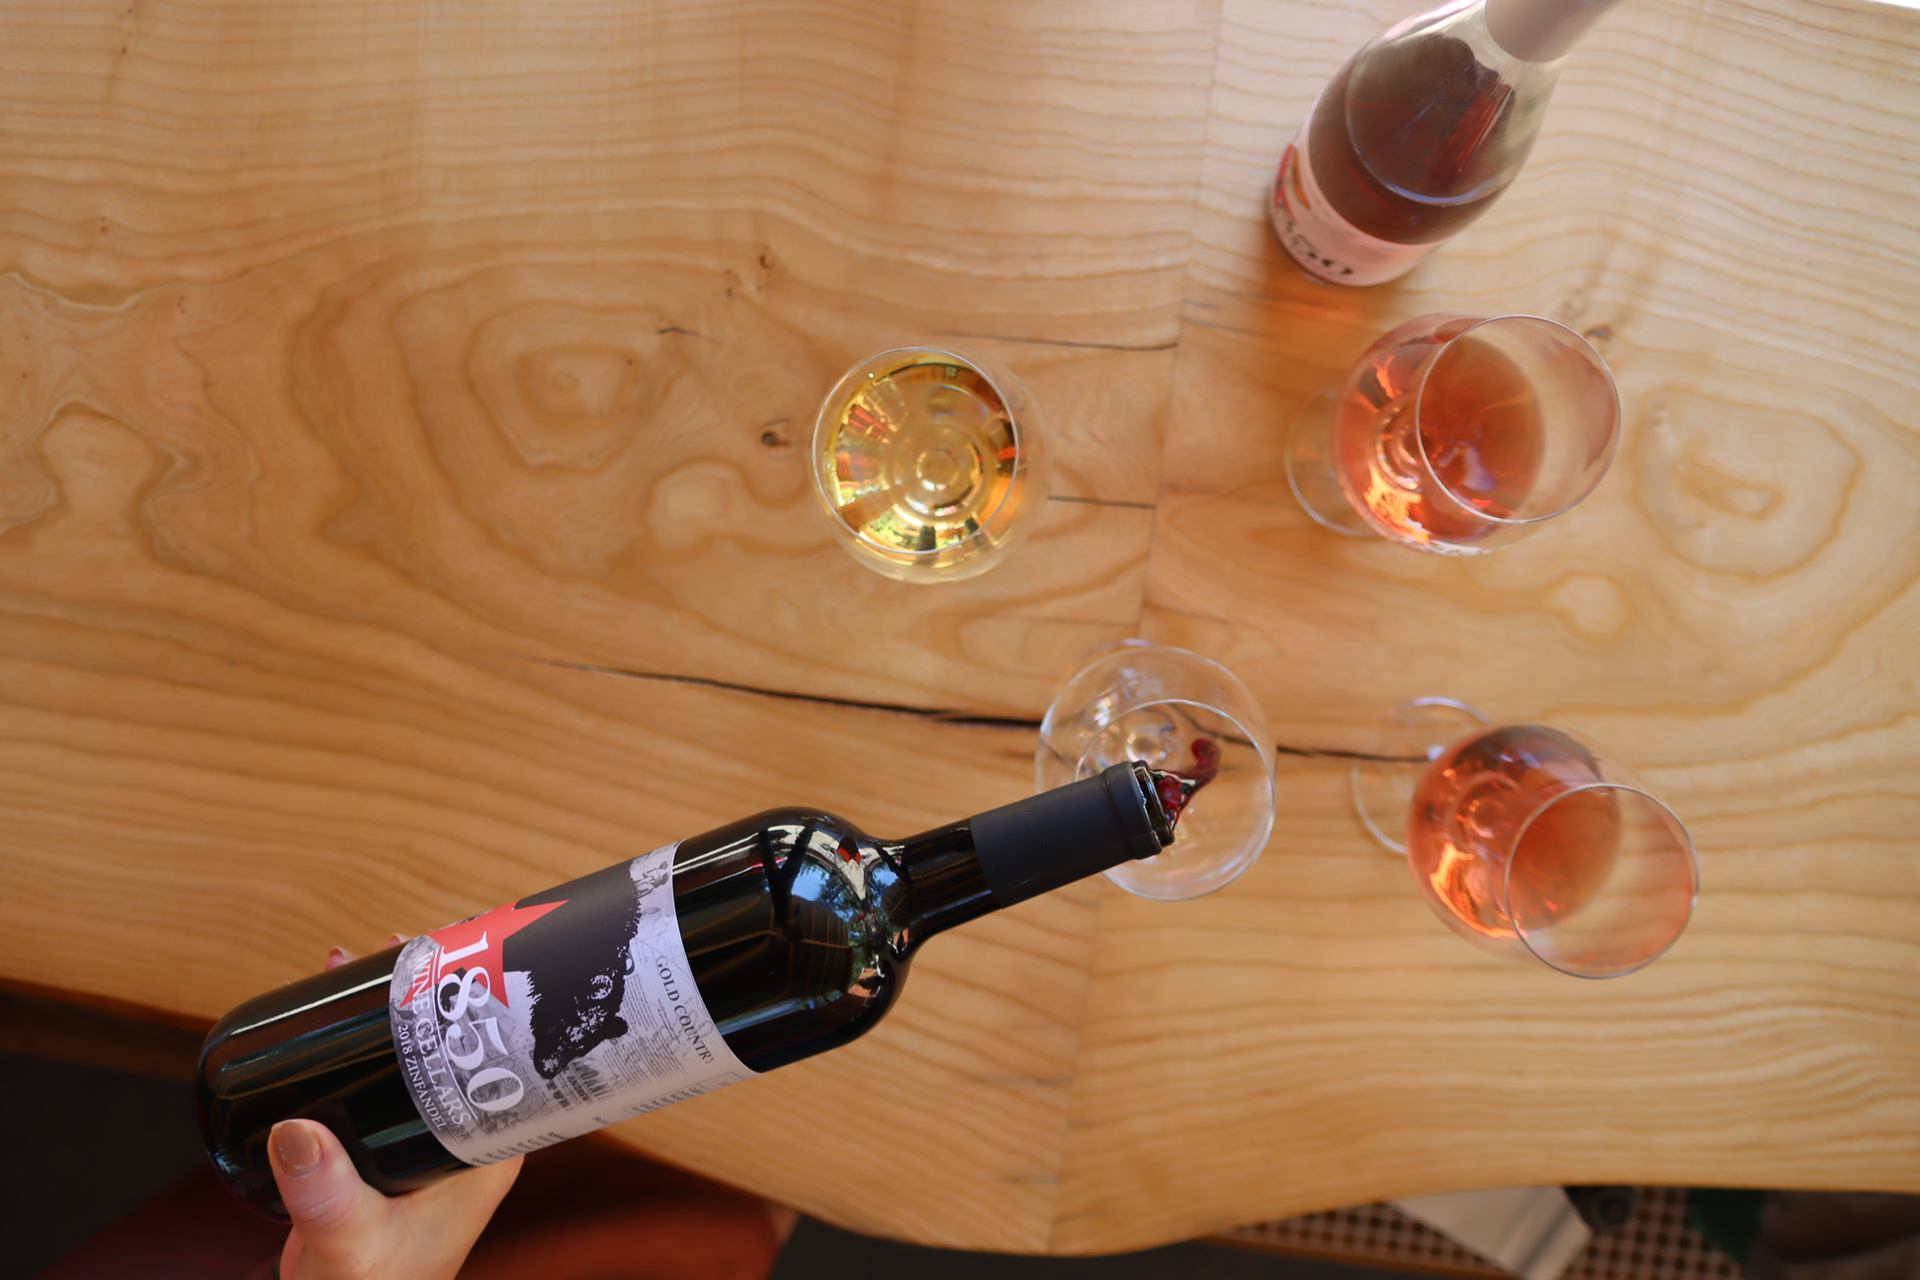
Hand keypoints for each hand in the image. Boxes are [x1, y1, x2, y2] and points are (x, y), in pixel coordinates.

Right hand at [266, 942, 524, 1279]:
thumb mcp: (350, 1243)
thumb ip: (327, 1197)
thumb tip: (295, 1132)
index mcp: (485, 1150)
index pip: (504, 1054)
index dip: (485, 1000)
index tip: (449, 954)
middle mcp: (463, 1136)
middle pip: (458, 1044)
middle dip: (426, 992)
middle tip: (388, 948)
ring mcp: (422, 1142)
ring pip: (414, 1058)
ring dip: (386, 1015)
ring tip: (349, 968)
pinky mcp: (383, 1153)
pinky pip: (376, 1085)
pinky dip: (355, 1050)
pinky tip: (324, 1025)